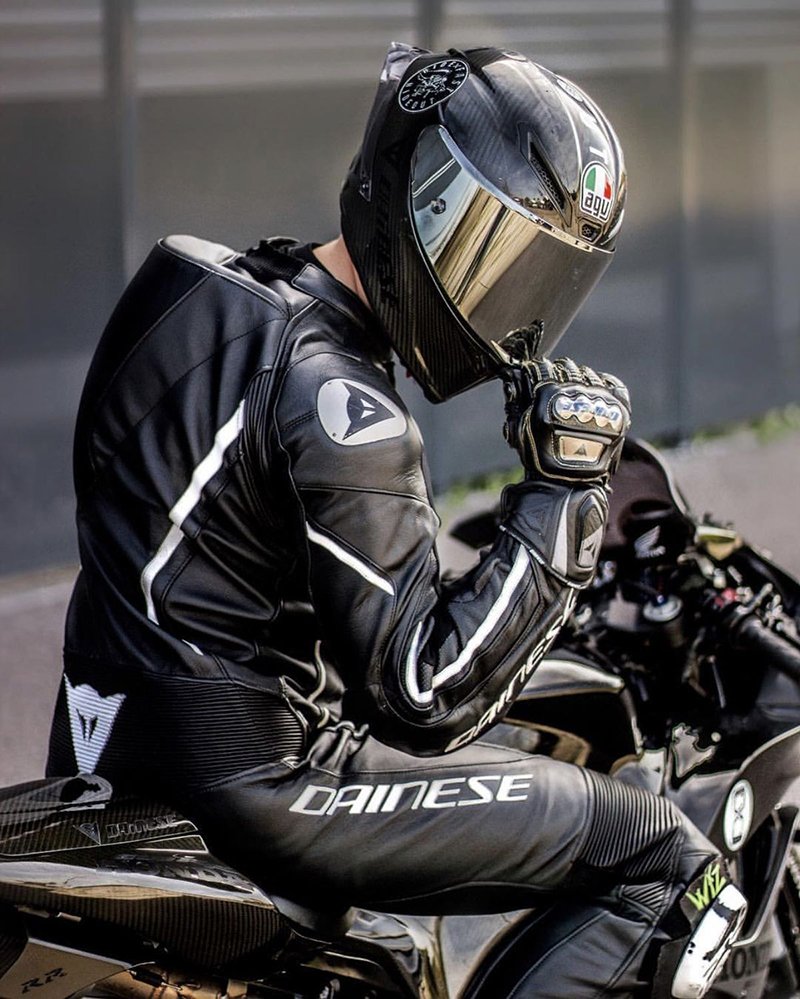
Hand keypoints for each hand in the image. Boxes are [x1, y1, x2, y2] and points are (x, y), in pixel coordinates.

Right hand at [503, 357, 630, 486]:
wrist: (572, 481)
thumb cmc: (543, 459)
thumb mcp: (521, 430)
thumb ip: (518, 405)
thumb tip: (514, 384)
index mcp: (548, 395)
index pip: (541, 367)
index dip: (536, 370)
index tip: (535, 375)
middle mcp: (575, 392)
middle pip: (567, 367)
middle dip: (558, 373)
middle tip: (555, 383)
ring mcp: (598, 399)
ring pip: (589, 374)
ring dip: (580, 379)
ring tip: (576, 391)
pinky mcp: (617, 409)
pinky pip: (613, 384)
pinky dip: (604, 385)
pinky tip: (597, 393)